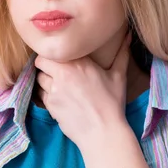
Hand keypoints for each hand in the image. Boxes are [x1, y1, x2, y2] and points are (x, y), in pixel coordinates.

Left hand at [34, 32, 131, 149]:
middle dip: (45, 66)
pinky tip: (59, 100)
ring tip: (57, 86)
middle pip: (40, 62)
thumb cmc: (112, 103)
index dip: (53, 54)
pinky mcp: (50, 104)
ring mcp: (54, 89)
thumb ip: (121, 53)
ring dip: (45, 81)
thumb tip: (128, 35)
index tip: (58, 59)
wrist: (104, 132)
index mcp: (79, 62)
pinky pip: (40, 95)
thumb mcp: (118, 76)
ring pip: (39, 78)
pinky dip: (46, 96)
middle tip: (53, 71)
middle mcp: (63, 73)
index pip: (52, 50)